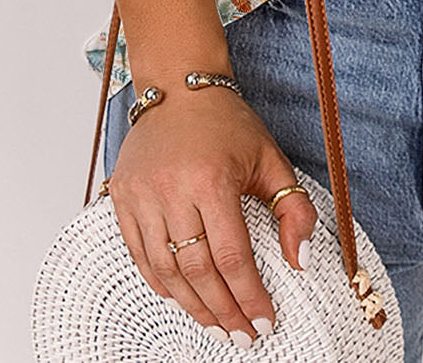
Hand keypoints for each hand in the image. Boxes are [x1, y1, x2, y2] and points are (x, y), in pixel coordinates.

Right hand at [106, 84, 317, 345]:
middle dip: (223, 311)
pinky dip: (160, 282)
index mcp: (212, 179)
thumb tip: (301, 260)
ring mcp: (141, 195)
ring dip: (192, 305)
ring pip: (164, 270)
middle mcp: (172, 189)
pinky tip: (181, 298)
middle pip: (197, 271)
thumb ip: (293, 209)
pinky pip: (139, 254)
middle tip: (241, 335)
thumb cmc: (227, 122)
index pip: (232, 256)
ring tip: (216, 324)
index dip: (249, 296)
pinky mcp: (121, 196)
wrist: (178, 87)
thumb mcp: (271, 158)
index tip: (264, 321)